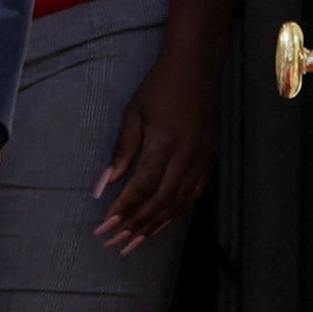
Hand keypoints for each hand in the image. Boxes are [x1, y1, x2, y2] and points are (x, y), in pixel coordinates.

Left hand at [94, 44, 224, 252]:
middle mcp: (187, 157)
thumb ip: (122, 151)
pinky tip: (158, 225)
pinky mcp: (209, 162)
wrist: (198, 68)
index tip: (104, 228)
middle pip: (160, 202)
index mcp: (165, 143)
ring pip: (177, 204)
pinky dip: (173, 215)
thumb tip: (103, 186)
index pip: (142, 188)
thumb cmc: (160, 87)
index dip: (123, 211)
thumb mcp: (134, 113)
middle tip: (114, 243)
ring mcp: (202, 161)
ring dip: (153, 226)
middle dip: (135, 225)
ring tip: (132, 243)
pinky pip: (192, 197)